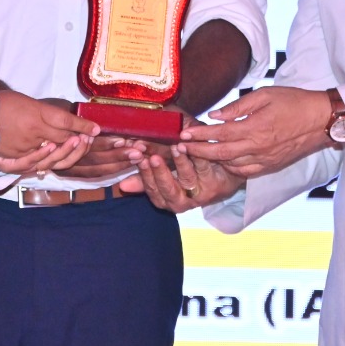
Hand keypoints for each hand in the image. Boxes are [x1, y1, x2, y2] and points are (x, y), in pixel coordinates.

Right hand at [0, 91, 98, 172]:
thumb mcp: (25, 101)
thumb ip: (43, 112)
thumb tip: (60, 120)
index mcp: (36, 114)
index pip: (66, 121)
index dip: (82, 126)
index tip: (95, 129)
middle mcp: (34, 132)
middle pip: (63, 139)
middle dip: (78, 141)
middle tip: (88, 139)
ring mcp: (24, 147)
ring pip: (52, 155)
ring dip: (67, 152)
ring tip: (76, 147)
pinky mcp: (14, 158)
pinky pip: (35, 164)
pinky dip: (46, 161)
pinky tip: (53, 157)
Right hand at [118, 145, 243, 212]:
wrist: (222, 174)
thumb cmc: (187, 171)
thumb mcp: (164, 174)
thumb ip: (144, 180)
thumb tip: (122, 186)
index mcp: (167, 199)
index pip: (152, 190)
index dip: (144, 176)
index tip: (138, 159)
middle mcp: (182, 200)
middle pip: (168, 191)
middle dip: (159, 173)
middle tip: (152, 157)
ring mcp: (200, 193)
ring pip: (187, 179)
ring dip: (180, 163)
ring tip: (176, 147)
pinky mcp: (215, 183)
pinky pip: (205, 168)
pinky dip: (197, 156)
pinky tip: (191, 144)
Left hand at [179, 87, 332, 177]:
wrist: (321, 120)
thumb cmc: (294, 101)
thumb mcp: (265, 94)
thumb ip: (238, 106)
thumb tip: (215, 115)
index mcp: (255, 127)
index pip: (220, 134)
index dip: (200, 136)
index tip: (184, 135)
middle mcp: (258, 147)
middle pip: (220, 154)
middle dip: (198, 152)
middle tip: (182, 148)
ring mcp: (264, 159)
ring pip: (231, 165)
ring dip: (212, 160)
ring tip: (198, 153)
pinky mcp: (271, 166)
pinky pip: (245, 171)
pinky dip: (230, 167)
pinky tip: (223, 159)